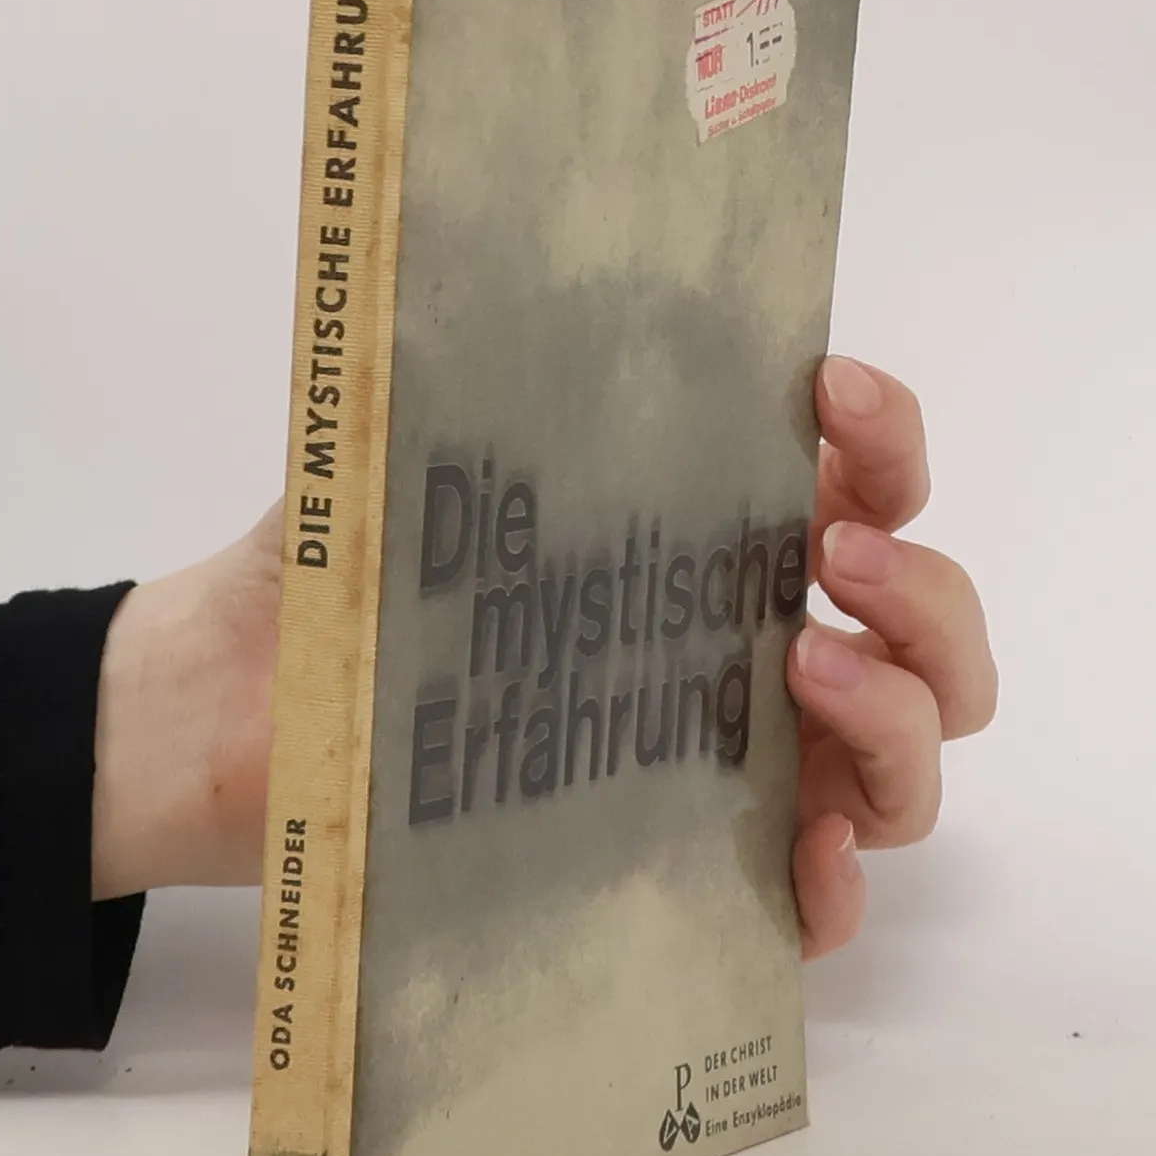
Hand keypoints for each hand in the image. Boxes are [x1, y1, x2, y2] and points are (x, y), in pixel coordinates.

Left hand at [92, 355, 995, 934]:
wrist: (225, 716)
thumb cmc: (332, 577)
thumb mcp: (415, 456)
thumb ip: (482, 375)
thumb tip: (504, 244)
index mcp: (708, 542)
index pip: (870, 483)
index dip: (889, 439)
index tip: (831, 396)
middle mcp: (741, 656)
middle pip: (931, 641)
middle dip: (926, 595)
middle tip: (833, 559)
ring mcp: (724, 776)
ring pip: (902, 774)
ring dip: (901, 719)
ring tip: (805, 672)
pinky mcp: (679, 877)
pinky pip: (813, 912)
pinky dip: (838, 888)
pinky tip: (800, 852)